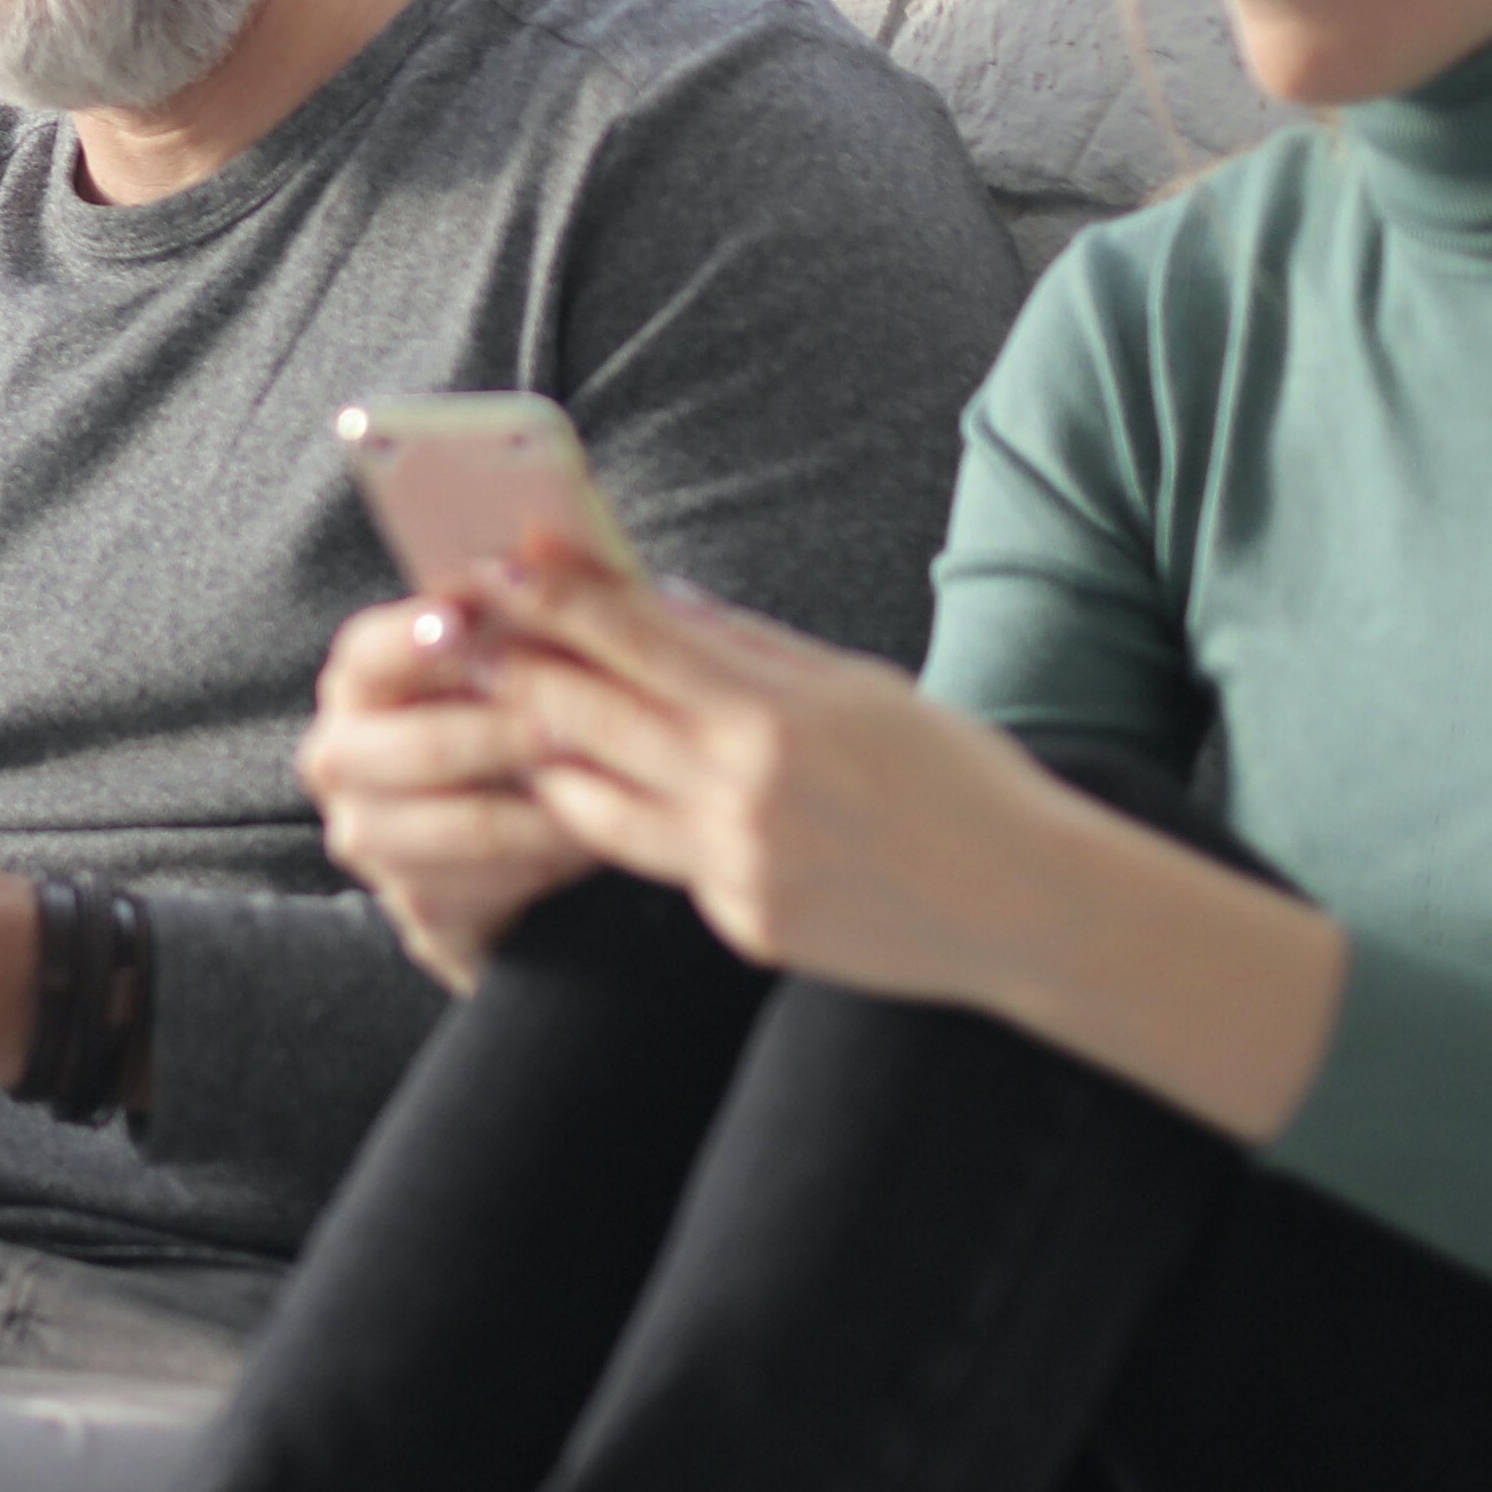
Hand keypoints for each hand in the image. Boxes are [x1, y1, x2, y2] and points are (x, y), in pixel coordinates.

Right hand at [290, 588, 609, 991]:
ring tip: (604, 783)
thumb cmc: (513, 722)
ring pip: (462, 824)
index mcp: (359, 680)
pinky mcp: (412, 902)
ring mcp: (368, 835)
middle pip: (419, 745)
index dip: (415, 636)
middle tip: (572, 723)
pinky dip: (548, 859)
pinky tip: (596, 838)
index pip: (370, 650)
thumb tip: (545, 532)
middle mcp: (340, 755)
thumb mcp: (509, 663)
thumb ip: (519, 609)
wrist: (500, 848)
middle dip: (503, 733)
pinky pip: (490, 885)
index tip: (463, 621)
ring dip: (541, 804)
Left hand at [476, 561, 1101, 1008]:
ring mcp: (736, 869)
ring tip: (510, 727)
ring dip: (545, 761)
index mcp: (775, 715)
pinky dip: (643, 829)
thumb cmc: (955, 777)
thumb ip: (755, 650)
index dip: (557, 599)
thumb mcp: (862, 688)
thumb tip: (660, 601)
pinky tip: (627, 804)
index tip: (503, 566)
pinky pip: (666, 867)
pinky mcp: (742, 926)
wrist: (1027, 902)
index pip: (634, 640)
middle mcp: (742, 793)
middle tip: (464, 640)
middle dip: (515, 674)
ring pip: (594, 809)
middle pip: (586, 721)